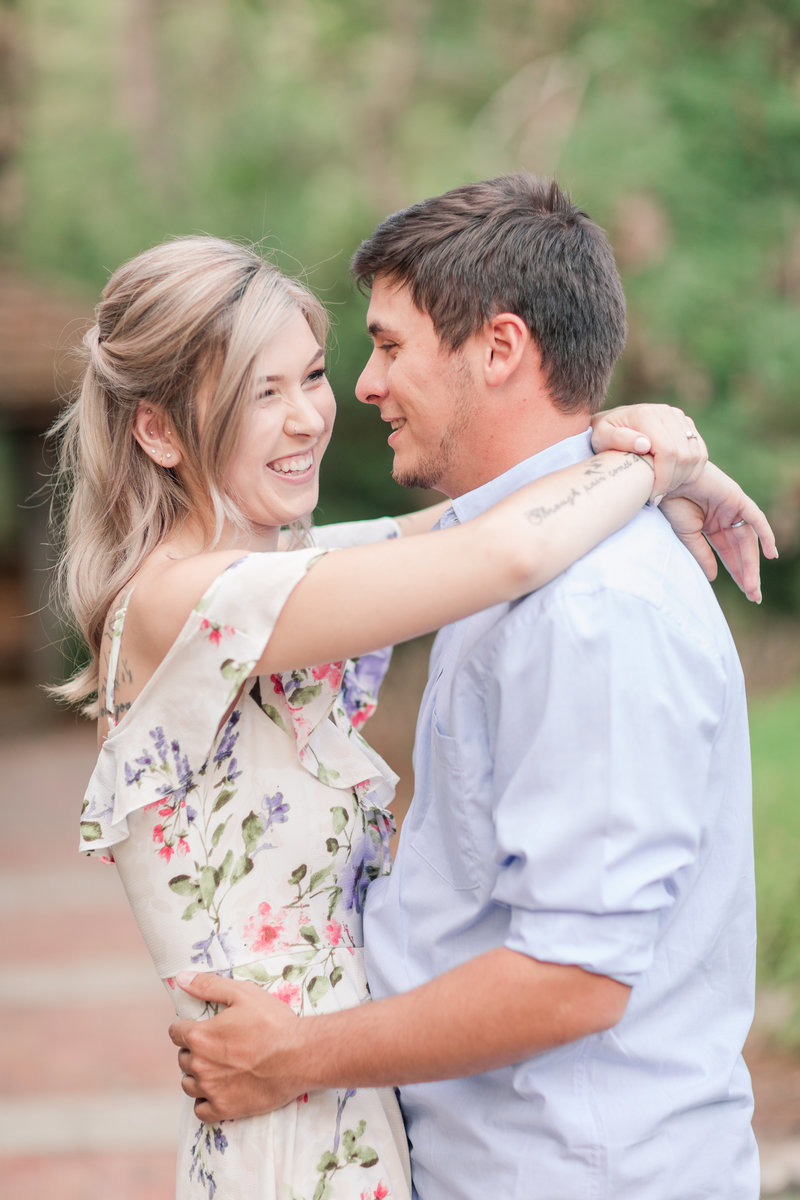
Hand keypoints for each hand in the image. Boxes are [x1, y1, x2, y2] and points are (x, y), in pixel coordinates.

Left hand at [169, 972, 304, 1121]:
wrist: (299, 1056)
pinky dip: (205, 1101)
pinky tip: (218, 1090)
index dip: (187, 1028)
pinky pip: (200, 1109)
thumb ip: (208, 985)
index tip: (202, 1028)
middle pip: (183, 1058)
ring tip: (217, 1068)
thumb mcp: (243, 993)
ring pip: (189, 1084)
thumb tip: (181, 979)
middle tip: (217, 1046)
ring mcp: (211, 1089)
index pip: (176, 1033)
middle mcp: (200, 1065)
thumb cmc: (273, 1022)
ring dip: (197, 1075)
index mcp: (200, 1036)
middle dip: (195, 1050)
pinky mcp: (224, 1108)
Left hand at [590, 404, 707, 502]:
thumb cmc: (602, 435)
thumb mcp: (601, 438)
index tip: (652, 496)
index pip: (668, 452)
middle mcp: (666, 412)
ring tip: (663, 489)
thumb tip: (644, 444)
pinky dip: (691, 471)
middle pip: (684, 455)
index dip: (663, 478)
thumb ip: (618, 439)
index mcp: (646, 415)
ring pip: (695, 455)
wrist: (612, 424)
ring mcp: (679, 417)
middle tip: (657, 496)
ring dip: (683, 478)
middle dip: (673, 481)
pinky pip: (700, 452)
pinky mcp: (687, 424)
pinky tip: (674, 480)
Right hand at [659, 463, 777, 602]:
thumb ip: (702, 554)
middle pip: (741, 549)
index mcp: (711, 525)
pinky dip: (765, 535)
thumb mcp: (687, 535)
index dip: (737, 572)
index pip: (729, 553)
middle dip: (747, 572)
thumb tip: (713, 577)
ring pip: (748, 540)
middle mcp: (724, 517)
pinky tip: (770, 555)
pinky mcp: (737, 498)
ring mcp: (732, 507)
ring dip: (752, 563)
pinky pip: (756, 519)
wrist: (664, 478)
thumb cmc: (670, 502)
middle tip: (754, 596)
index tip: (746, 593)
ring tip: (753, 586)